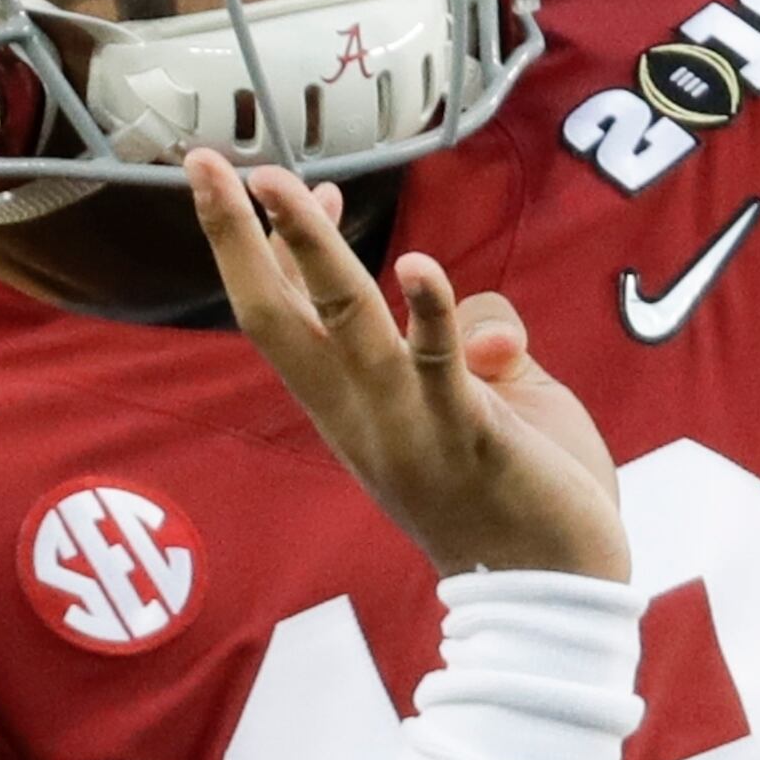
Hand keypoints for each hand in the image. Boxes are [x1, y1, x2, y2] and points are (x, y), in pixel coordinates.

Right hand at [186, 154, 628, 582]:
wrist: (555, 597)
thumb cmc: (520, 498)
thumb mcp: (488, 400)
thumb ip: (468, 344)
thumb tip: (459, 305)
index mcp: (352, 410)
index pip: (292, 315)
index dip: (272, 244)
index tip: (270, 180)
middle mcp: (359, 416)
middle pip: (275, 314)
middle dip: (234, 236)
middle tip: (204, 162)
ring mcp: (405, 424)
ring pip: (342, 322)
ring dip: (308, 245)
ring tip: (281, 181)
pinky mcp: (466, 433)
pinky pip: (436, 365)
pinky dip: (427, 312)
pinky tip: (418, 267)